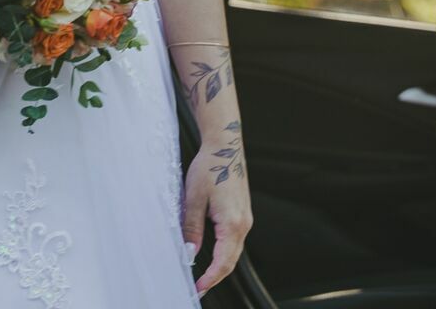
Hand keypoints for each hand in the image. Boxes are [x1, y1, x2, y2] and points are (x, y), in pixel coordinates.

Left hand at [182, 127, 251, 294]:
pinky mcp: (242, 213)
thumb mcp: (193, 198)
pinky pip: (235, 240)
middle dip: (215, 277)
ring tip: (204, 276)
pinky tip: (213, 256)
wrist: (225, 147)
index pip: (223, 262)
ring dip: (220, 266)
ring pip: (234, 251)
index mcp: (232, 223)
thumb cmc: (211, 166)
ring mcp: (245, 218)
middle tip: (199, 288)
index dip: (210, 278)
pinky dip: (225, 253)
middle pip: (231, 261)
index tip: (198, 288)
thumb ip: (192, 228)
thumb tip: (190, 251)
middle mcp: (243, 223)